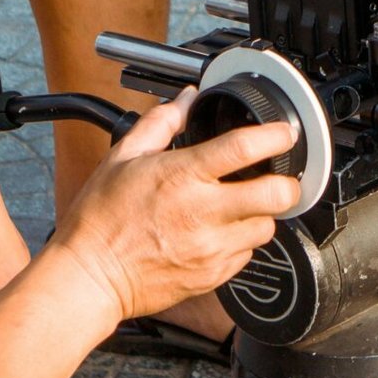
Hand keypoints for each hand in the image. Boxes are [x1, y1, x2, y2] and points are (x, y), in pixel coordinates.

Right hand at [57, 91, 301, 321]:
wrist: (91, 277)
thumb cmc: (101, 220)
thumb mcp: (122, 158)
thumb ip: (160, 123)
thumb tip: (185, 99)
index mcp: (183, 176)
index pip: (244, 148)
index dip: (275, 136)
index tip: (284, 133)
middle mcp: (203, 213)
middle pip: (277, 195)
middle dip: (286, 183)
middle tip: (276, 177)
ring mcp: (211, 249)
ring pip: (267, 228)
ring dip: (262, 214)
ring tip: (240, 207)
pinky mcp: (213, 276)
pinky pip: (246, 255)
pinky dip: (241, 242)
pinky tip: (219, 233)